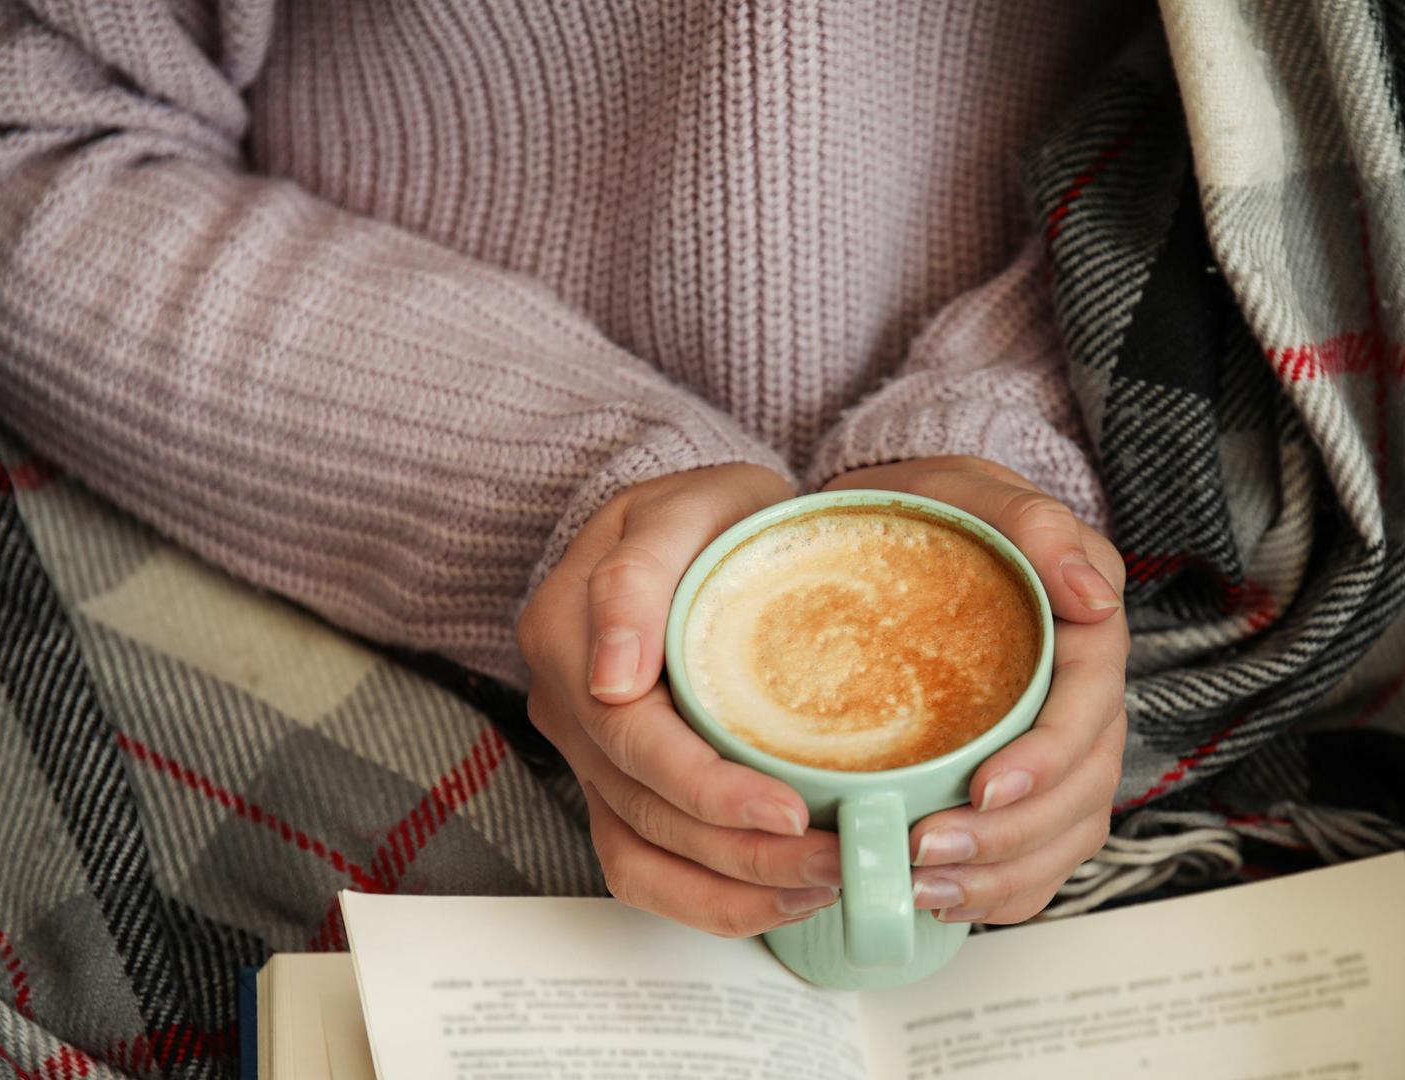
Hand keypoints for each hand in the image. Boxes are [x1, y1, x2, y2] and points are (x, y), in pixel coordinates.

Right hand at [519, 464, 845, 936]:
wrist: (696, 528)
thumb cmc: (706, 514)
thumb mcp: (686, 506)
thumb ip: (639, 574)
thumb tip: (613, 675)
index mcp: (568, 633)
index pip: (631, 737)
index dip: (707, 787)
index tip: (787, 808)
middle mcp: (568, 704)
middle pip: (643, 808)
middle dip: (743, 850)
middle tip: (837, 857)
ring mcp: (590, 753)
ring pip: (642, 854)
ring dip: (732, 887)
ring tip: (822, 883)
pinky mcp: (619, 787)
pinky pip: (645, 867)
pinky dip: (711, 897)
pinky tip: (784, 894)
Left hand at [823, 456, 1128, 924]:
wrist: (902, 533)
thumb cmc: (938, 512)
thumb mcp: (977, 493)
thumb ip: (1039, 528)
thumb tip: (1094, 594)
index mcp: (1085, 633)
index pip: (1090, 709)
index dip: (1047, 759)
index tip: (986, 787)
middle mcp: (1082, 699)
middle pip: (1082, 790)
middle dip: (1010, 836)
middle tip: (925, 851)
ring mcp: (1058, 747)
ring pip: (1066, 835)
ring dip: (1002, 873)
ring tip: (923, 888)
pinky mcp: (1024, 781)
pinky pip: (1040, 857)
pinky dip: (1001, 890)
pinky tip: (944, 900)